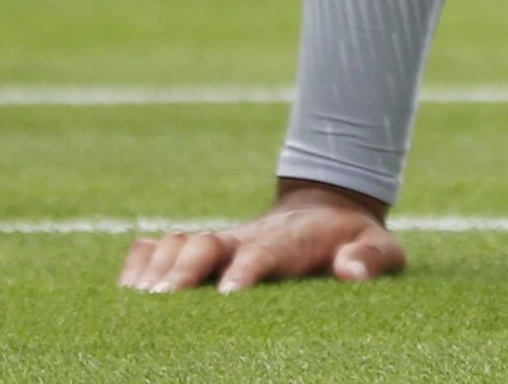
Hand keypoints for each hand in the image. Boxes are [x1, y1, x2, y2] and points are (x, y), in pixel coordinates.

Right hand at [119, 179, 402, 293]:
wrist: (325, 208)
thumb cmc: (352, 238)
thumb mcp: (381, 246)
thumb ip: (372, 257)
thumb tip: (350, 270)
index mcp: (290, 241)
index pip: (264, 253)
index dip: (245, 270)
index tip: (227, 293)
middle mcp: (247, 239)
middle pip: (209, 244)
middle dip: (185, 268)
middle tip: (164, 299)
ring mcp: (220, 242)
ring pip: (181, 244)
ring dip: (158, 267)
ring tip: (138, 299)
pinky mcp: (201, 248)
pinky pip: (162, 246)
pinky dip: (141, 259)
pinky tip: (127, 283)